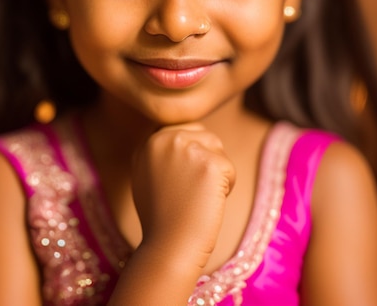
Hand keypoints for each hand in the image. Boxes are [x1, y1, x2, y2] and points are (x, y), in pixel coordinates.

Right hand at [131, 123, 235, 271]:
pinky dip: (227, 187)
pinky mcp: (209, 162)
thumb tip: (184, 139)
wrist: (168, 245)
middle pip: (202, 135)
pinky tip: (208, 203)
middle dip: (206, 159)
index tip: (185, 182)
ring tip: (199, 195)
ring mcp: (186, 148)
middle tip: (194, 190)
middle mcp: (164, 138)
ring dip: (216, 171)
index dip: (191, 157)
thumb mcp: (146, 176)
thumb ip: (160, 154)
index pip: (184, 131)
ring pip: (217, 149)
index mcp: (148, 142)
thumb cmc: (160, 218)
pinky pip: (229, 168)